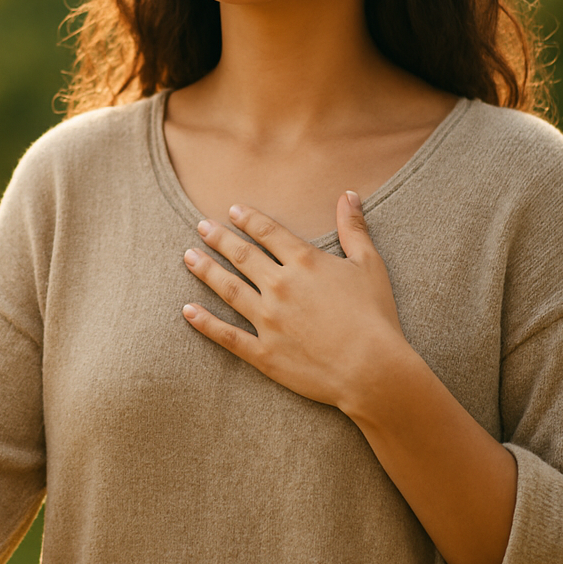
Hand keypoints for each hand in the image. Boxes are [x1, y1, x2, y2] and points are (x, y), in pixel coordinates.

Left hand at [180, 192, 408, 410]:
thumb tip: (348, 194)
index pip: (269, 233)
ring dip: (206, 271)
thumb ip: (354, 228)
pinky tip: (187, 310)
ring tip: (188, 256)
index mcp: (304, 262)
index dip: (249, 220)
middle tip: (201, 226)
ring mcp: (268, 320)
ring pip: (229, 289)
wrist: (372, 369)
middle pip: (242, 256)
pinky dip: (205, 322)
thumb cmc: (376, 316)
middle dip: (219, 239)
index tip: (233, 210)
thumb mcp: (369, 265)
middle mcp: (280, 286)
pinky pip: (227, 335)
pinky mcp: (264, 353)